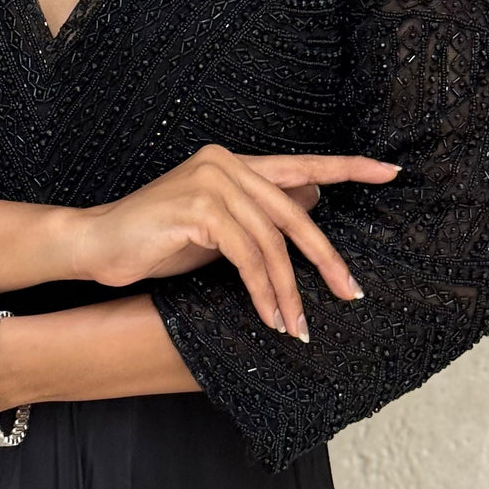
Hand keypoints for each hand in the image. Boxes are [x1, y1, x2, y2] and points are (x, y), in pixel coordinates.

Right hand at [72, 146, 401, 337]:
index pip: (302, 164)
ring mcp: (211, 181)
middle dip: (325, 259)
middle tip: (349, 293)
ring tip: (297, 326)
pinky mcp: (197, 207)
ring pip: (272, 241)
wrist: (98, 244)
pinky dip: (261, 290)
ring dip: (288, 290)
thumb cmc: (157, 239)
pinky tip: (268, 316)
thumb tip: (314, 203)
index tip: (390, 172)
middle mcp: (226, 162)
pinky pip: (246, 254)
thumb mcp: (220, 228)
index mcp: (235, 162)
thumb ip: (261, 217)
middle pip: (294, 212)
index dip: (347, 168)